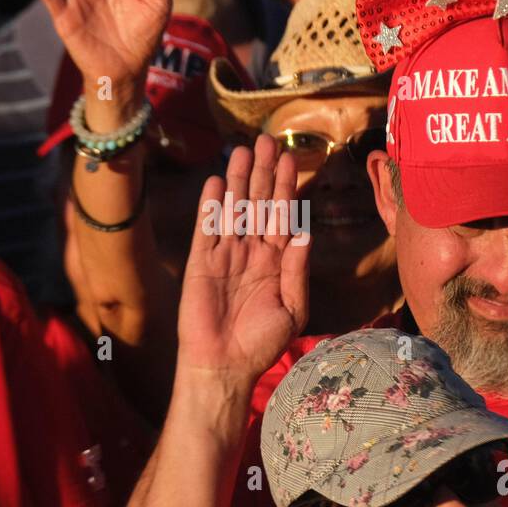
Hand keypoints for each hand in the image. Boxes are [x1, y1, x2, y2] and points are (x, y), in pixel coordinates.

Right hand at [175, 136, 310, 389]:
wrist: (224, 365)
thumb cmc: (262, 343)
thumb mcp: (293, 309)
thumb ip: (298, 271)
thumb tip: (306, 233)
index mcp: (277, 261)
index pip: (284, 215)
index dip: (287, 187)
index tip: (291, 159)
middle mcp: (252, 251)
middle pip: (259, 203)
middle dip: (264, 173)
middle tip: (267, 141)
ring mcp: (226, 255)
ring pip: (234, 209)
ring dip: (239, 180)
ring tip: (243, 150)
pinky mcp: (202, 262)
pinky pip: (207, 228)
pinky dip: (211, 205)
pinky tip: (217, 182)